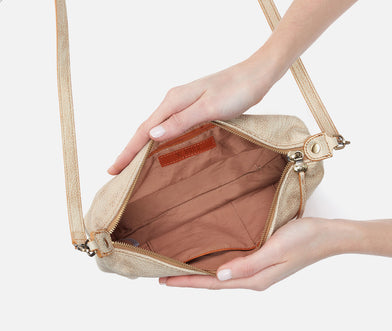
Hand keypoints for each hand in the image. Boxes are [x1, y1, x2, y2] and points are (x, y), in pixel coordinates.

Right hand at [107, 56, 281, 174]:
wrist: (256, 75)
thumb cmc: (236, 91)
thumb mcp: (209, 108)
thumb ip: (181, 122)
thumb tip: (151, 135)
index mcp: (174, 101)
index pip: (143, 130)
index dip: (127, 152)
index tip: (113, 170)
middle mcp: (174, 101)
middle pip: (145, 129)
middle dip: (129, 151)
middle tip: (117, 172)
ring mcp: (183, 104)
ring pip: (156, 128)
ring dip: (141, 146)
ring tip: (131, 164)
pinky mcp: (192, 108)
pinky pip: (169, 127)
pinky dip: (158, 140)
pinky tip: (158, 148)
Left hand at [159, 218, 352, 290]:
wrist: (328, 236)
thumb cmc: (304, 239)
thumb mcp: (274, 250)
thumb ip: (247, 264)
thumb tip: (219, 276)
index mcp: (254, 278)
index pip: (213, 283)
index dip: (188, 282)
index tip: (165, 280)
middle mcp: (253, 278)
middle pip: (214, 282)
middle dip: (189, 280)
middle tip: (164, 276)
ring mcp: (257, 271)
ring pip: (221, 275)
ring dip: (200, 274)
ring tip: (181, 270)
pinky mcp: (261, 261)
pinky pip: (232, 267)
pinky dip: (215, 266)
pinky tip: (209, 261)